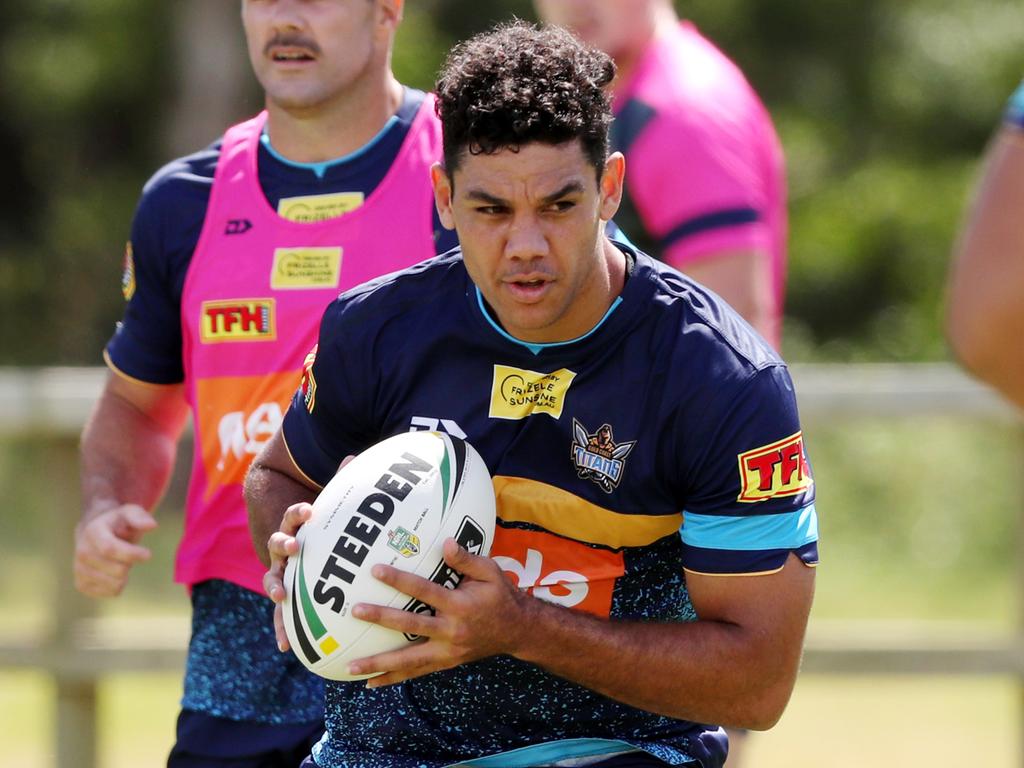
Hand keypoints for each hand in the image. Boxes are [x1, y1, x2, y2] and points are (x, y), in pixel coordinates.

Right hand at [74, 504, 156, 596]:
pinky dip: (119, 585)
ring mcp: (79, 569)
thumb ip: (140, 517)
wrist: (94, 533)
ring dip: (125, 575)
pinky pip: (109, 592)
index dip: (131, 554)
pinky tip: (115, 573)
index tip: (148, 554)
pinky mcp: (81, 584)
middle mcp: (82, 552)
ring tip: (120, 562)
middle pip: (117, 570)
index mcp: (93, 532)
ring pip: (114, 584)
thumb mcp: (129, 512)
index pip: (110, 549)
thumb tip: (152, 526)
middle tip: (130, 555)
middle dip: (130, 564)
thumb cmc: (117, 522)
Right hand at [262, 454, 353, 651]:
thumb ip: (339, 485)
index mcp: (295, 527)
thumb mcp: (330, 508)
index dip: (298, 513)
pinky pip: (283, 615)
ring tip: (281, 596)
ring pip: (274, 580)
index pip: (292, 517)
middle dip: (284, 544)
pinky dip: (283, 630)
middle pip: (278, 544)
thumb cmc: (322, 527)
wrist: (296, 543)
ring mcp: (281, 573)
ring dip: (277, 588)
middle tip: (294, 545)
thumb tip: (353, 457)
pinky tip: (286, 647)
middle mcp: (284, 550)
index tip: (309, 511)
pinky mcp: (287, 596)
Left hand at [347, 538, 529, 685]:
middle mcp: (451, 631)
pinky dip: (393, 678)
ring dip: (379, 663)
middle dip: (381, 618)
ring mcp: (448, 651)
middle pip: (410, 626)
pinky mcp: (446, 662)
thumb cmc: (502, 595)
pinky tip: (371, 682)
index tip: (376, 570)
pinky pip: (416, 672)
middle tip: (356, 611)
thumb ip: (466, 559)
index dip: (400, 580)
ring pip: (409, 660)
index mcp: (460, 606)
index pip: (424, 591)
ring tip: (351, 666)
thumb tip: (444, 544)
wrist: (518, 630)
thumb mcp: (490, 572)